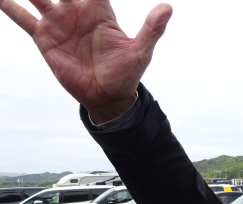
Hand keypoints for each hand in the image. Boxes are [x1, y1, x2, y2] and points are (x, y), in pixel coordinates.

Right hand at [0, 0, 171, 122]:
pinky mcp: (44, 38)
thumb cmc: (126, 74)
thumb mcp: (141, 51)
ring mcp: (58, 22)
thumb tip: (168, 8)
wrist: (107, 97)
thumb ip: (152, 28)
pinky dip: (10, 6)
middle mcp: (76, 11)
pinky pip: (23, 17)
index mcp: (99, 9)